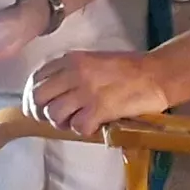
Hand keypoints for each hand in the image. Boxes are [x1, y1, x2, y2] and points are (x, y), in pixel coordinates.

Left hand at [24, 49, 170, 136]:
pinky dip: (83, 130)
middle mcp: (74, 73)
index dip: (32, 96)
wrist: (157, 74)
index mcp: (71, 59)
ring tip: (77, 122)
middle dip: (40, 113)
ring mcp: (86, 92)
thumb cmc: (130, 67)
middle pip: (38, 98)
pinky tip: (93, 125)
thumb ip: (72, 72)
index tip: (38, 106)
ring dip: (63, 123)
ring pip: (54, 114)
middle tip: (54, 119)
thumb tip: (55, 93)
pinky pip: (77, 127)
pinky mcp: (99, 109)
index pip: (36, 78)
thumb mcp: (94, 60)